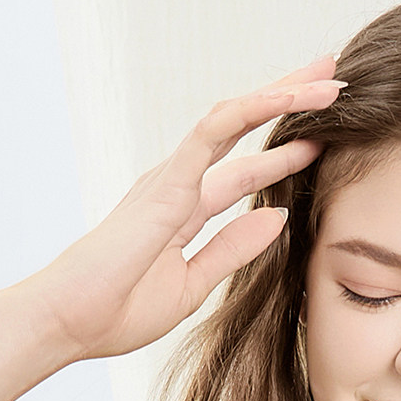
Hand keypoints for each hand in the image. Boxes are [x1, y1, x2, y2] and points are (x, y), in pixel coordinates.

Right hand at [17, 63, 340, 366]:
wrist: (68, 322)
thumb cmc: (115, 311)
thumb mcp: (192, 284)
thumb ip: (231, 249)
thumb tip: (278, 217)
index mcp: (183, 210)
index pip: (243, 172)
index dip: (282, 154)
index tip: (322, 137)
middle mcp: (178, 182)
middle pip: (242, 130)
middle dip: (287, 103)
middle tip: (331, 78)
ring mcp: (171, 176)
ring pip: (234, 117)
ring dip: (281, 96)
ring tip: (327, 80)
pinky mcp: (166, 180)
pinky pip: (213, 130)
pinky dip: (252, 108)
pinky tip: (286, 95)